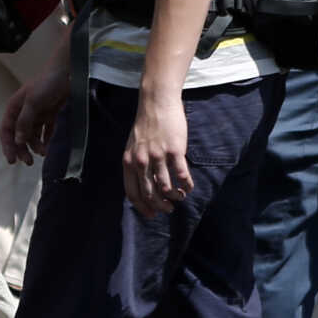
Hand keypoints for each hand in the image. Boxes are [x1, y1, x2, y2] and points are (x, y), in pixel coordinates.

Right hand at [0, 66, 71, 164]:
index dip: (7, 145)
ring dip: (35, 145)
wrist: (66, 73)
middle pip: (18, 135)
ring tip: (43, 153)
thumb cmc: (46, 84)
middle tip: (28, 162)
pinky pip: (45, 131)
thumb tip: (18, 140)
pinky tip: (47, 147)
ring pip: (32, 135)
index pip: (6, 130)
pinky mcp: (49, 114)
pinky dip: (46, 139)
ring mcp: (36, 114)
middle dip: (22, 149)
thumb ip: (24, 121)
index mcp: (14, 108)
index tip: (12, 160)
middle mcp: (23, 112)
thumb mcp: (33, 102)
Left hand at [121, 85, 191, 218]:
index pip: (132, 193)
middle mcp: (141, 161)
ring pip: (166, 187)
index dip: (142, 207)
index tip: (151, 214)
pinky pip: (181, 175)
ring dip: (174, 196)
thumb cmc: (146, 124)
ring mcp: (158, 156)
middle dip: (160, 206)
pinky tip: (188, 187)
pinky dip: (186, 185)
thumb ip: (136, 164)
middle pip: (150, 194)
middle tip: (168, 209)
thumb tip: (144, 184)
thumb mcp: (133, 146)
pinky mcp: (175, 151)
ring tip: (179, 196)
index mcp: (129, 161)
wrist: (156, 102)